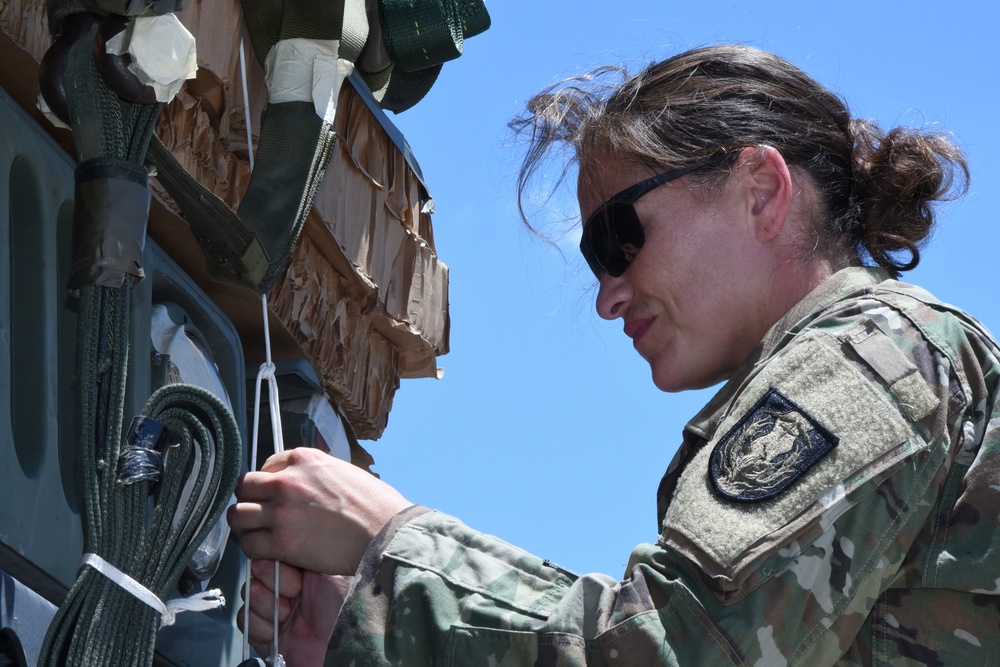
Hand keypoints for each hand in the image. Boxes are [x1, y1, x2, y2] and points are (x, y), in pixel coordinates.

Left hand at [228, 447, 409, 574]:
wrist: (385, 533)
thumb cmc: (375, 506)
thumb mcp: (344, 472)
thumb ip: (317, 475)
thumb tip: (306, 485)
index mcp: (304, 459)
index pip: (267, 465)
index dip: (268, 482)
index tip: (274, 496)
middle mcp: (287, 481)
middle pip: (244, 487)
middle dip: (249, 501)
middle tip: (258, 514)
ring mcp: (281, 511)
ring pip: (238, 516)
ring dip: (245, 526)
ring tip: (259, 534)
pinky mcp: (282, 541)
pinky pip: (250, 544)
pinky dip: (254, 549)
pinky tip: (269, 552)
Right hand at [239, 559, 352, 666]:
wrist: (338, 650)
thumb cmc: (343, 613)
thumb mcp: (330, 572)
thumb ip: (307, 553)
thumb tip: (288, 536)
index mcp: (303, 569)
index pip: (274, 551)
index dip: (277, 559)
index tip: (294, 572)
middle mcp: (287, 586)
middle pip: (257, 569)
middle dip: (273, 581)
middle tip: (295, 594)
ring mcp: (273, 608)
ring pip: (248, 592)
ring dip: (266, 604)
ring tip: (287, 615)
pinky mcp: (262, 631)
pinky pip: (243, 619)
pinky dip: (258, 625)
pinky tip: (275, 631)